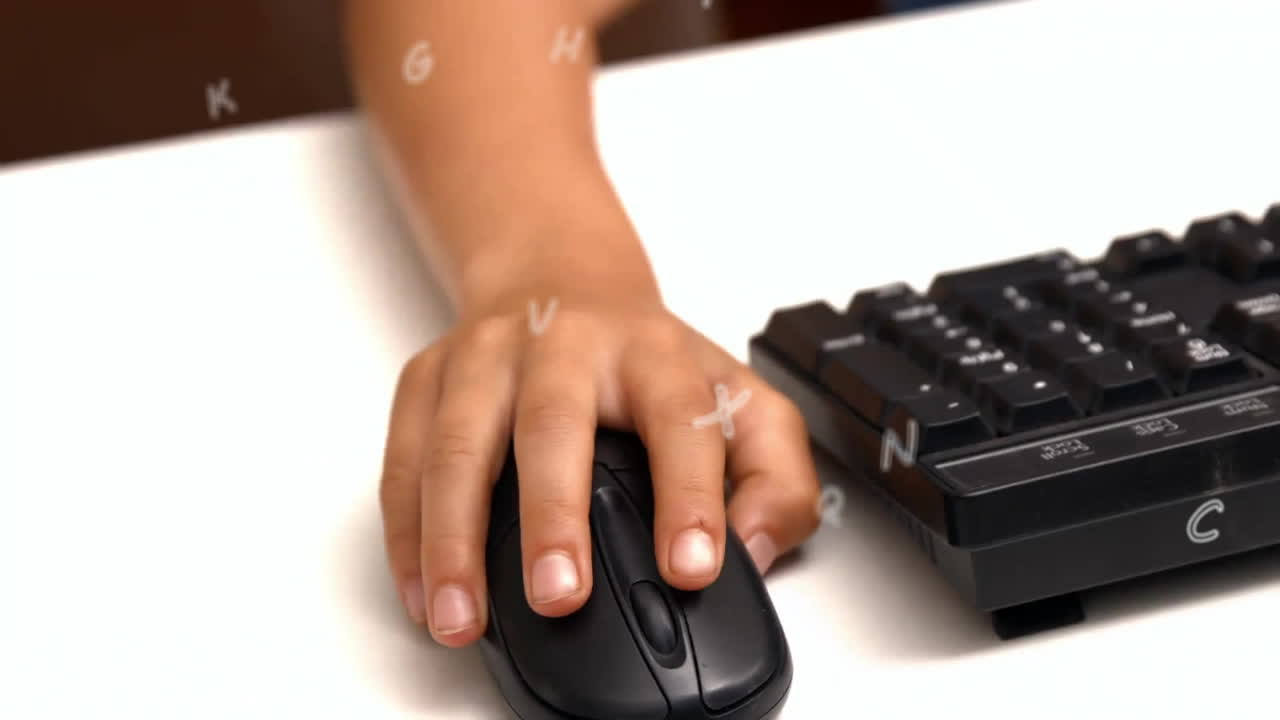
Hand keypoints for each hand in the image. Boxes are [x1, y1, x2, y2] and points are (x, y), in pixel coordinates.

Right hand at [379, 265, 820, 647]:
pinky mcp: (428, 377)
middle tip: (558, 594)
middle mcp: (565, 344)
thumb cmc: (645, 361)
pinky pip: (404, 458)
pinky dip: (407, 531)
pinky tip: (422, 589)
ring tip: (461, 616)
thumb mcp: (737, 400)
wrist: (559, 278)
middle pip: (553, 421)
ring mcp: (486, 356)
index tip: (690, 566)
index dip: (690, 494)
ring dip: (455, 536)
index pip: (680, 418)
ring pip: (458, 443)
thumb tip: (753, 546)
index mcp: (653, 353)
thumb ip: (774, 476)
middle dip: (553, 513)